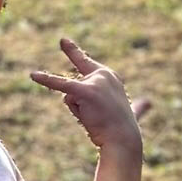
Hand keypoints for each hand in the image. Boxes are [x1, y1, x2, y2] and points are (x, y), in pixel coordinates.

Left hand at [29, 38, 141, 155]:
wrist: (123, 140)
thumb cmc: (124, 129)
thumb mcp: (131, 112)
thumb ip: (139, 106)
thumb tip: (149, 103)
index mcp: (111, 76)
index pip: (86, 66)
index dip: (73, 53)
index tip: (62, 40)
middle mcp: (103, 74)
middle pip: (74, 88)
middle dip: (79, 107)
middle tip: (96, 115)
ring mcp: (95, 81)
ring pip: (69, 97)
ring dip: (77, 112)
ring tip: (93, 119)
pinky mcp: (84, 91)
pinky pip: (61, 85)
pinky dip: (47, 80)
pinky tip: (33, 75)